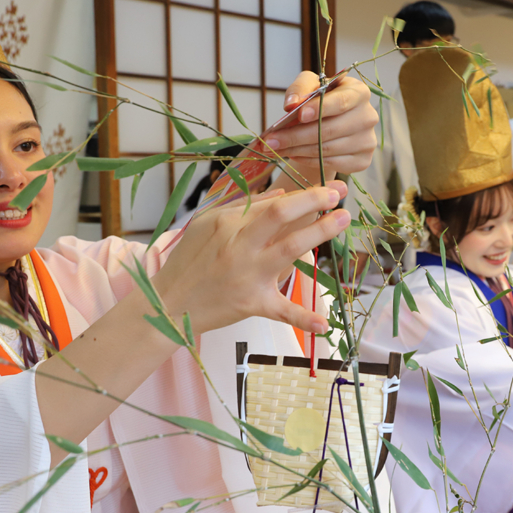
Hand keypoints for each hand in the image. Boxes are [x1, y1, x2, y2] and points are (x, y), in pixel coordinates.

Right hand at [153, 181, 349, 336]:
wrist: (169, 303)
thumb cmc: (190, 260)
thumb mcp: (209, 224)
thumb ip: (245, 208)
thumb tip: (282, 195)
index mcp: (228, 223)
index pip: (272, 203)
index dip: (304, 194)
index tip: (330, 189)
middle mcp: (239, 245)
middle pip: (280, 216)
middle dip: (313, 202)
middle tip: (339, 194)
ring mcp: (247, 274)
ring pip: (288, 249)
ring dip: (319, 233)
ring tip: (342, 220)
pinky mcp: (251, 303)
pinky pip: (281, 310)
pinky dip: (303, 318)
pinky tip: (324, 324)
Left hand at [264, 71, 377, 186]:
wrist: (333, 122)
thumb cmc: (322, 101)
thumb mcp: (311, 85)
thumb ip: (300, 88)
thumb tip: (291, 104)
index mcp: (359, 92)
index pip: (341, 102)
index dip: (320, 109)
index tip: (299, 115)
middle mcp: (368, 117)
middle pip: (329, 130)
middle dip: (296, 136)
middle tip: (271, 140)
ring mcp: (367, 141)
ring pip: (327, 150)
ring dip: (297, 150)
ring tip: (275, 149)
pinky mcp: (362, 161)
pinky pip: (330, 164)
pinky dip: (308, 161)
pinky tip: (292, 155)